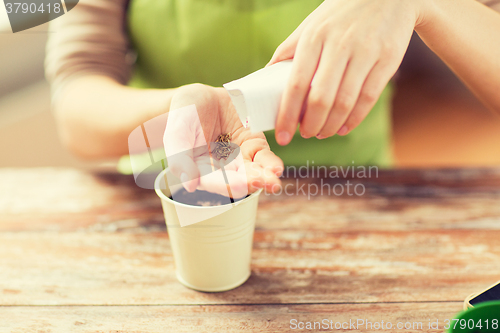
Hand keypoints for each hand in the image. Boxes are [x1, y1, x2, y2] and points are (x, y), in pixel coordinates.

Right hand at [163, 84, 282, 197]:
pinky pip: (264, 158)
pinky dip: (271, 164)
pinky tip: (276, 168)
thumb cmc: (184, 115)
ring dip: (264, 178)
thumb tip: (190, 185)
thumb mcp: (176, 132)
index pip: (214, 182)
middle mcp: (222, 170)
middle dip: (250, 183)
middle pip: (237, 181)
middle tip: (261, 182)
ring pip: (254, 172)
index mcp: (201, 171)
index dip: (227, 185)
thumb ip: (179, 158)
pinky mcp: (254, 146)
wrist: (202, 96)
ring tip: (273, 181)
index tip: (240, 186)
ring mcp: (240, 159)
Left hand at [268, 0, 422, 144]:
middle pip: (321, 99)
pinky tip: (344, 127)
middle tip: (305, 134)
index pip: (295, 85)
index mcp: (314, 37)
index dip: (287, 115)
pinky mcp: (388, 59)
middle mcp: (339, 45)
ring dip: (331, 126)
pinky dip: (354, 119)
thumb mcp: (312, 24)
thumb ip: (289, 49)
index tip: (282, 135)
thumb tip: (266, 74)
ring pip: (345, 102)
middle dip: (310, 125)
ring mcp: (366, 52)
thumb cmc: (342, 13)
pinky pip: (369, 98)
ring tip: (322, 133)